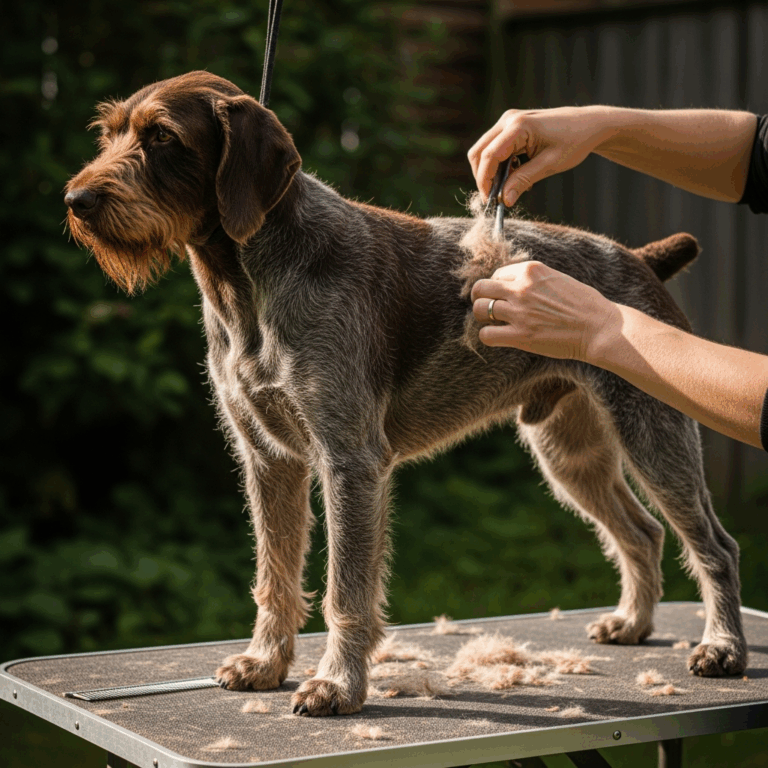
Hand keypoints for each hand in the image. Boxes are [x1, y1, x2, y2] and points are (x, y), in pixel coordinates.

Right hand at [467, 106, 609, 206]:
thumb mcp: (549, 165)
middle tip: (495, 198)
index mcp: (518, 126)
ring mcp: (508, 120)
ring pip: (484, 151)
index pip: (489, 156)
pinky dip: (499, 165)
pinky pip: (495, 148)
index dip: (485, 181)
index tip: (490, 201)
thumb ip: (523, 180)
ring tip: (511, 187)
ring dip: (491, 172)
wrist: (589, 124)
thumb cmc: (574, 142)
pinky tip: (516, 175)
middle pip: (479, 152)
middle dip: (483, 177)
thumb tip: (504, 200)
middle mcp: (508, 119)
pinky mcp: (511, 125)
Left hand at [470, 261, 620, 361]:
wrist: (600, 327)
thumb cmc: (584, 305)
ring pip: (479, 309)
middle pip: (481, 288)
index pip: (497, 273)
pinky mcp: (521, 335)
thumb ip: (533, 279)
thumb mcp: (557, 278)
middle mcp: (521, 288)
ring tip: (494, 323)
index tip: (503, 296)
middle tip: (489, 308)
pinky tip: (499, 337)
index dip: (497, 286)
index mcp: (531, 270)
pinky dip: (488, 336)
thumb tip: (512, 284)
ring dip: (483, 317)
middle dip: (481, 298)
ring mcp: (519, 312)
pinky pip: (486, 334)